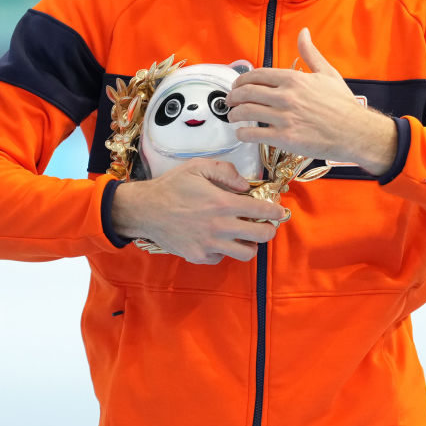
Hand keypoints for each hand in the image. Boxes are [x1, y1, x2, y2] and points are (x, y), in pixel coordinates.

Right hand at [110, 159, 286, 263]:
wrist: (145, 210)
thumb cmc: (172, 186)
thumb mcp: (198, 167)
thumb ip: (225, 171)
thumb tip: (245, 184)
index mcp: (222, 203)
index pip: (261, 211)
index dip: (276, 211)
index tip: (280, 211)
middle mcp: (219, 227)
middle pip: (260, 236)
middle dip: (269, 229)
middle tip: (265, 223)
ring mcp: (209, 245)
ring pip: (246, 253)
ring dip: (250, 243)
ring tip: (245, 234)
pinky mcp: (199, 256)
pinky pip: (222, 258)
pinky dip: (226, 250)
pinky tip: (220, 238)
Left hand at [226, 27, 396, 174]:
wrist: (355, 132)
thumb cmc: (343, 105)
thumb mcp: (327, 73)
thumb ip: (310, 53)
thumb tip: (303, 33)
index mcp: (294, 79)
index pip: (258, 75)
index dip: (243, 79)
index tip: (238, 85)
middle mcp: (286, 96)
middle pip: (248, 92)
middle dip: (233, 96)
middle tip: (229, 100)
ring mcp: (284, 117)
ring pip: (247, 112)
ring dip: (234, 114)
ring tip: (232, 116)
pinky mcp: (285, 138)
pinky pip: (254, 134)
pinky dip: (243, 133)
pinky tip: (241, 133)